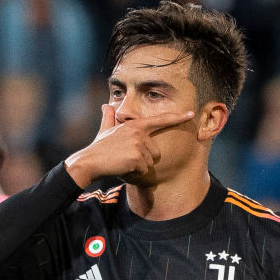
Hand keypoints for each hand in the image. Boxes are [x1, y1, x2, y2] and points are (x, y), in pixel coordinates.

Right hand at [64, 104, 193, 186]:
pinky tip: (122, 168)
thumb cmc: (98, 148)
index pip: (159, 120)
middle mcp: (139, 132)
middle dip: (143, 160)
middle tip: (125, 159)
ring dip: (138, 168)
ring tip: (122, 163)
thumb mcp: (104, 130)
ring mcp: (138, 145)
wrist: (89, 162)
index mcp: (135, 125)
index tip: (191, 114)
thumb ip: (108, 118)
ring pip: (149, 163)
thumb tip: (105, 105)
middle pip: (155, 152)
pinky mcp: (137, 157)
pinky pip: (144, 171)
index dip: (177, 117)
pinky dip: (134, 174)